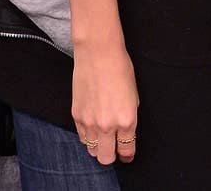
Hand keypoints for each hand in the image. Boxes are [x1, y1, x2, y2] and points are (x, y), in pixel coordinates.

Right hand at [72, 41, 138, 165]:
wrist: (98, 52)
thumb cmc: (120, 68)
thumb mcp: (134, 94)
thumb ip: (129, 116)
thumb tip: (125, 131)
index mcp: (126, 119)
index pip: (127, 150)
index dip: (128, 154)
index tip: (127, 153)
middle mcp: (107, 125)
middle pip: (107, 158)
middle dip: (112, 155)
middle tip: (115, 146)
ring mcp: (90, 122)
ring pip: (92, 151)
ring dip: (99, 147)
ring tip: (103, 135)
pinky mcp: (76, 116)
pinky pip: (82, 137)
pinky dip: (88, 135)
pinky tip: (93, 124)